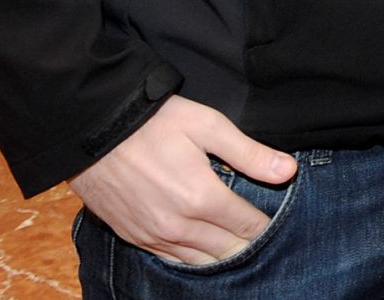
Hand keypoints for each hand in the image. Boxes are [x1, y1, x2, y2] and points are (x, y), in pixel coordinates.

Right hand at [68, 94, 296, 264]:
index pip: (248, 225)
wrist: (94, 131)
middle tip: (262, 232)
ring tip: (238, 242)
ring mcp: (154, 236)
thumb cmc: (155, 122)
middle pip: (227, 251)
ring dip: (223, 255)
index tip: (278, 217)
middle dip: (249, 243)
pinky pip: (172, 261)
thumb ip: (249, 153)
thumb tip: (288, 171)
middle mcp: (178, 226)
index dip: (268, 223)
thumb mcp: (208, 125)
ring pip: (200, 261)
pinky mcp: (134, 238)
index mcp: (201, 197)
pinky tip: (204, 248)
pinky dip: (193, 258)